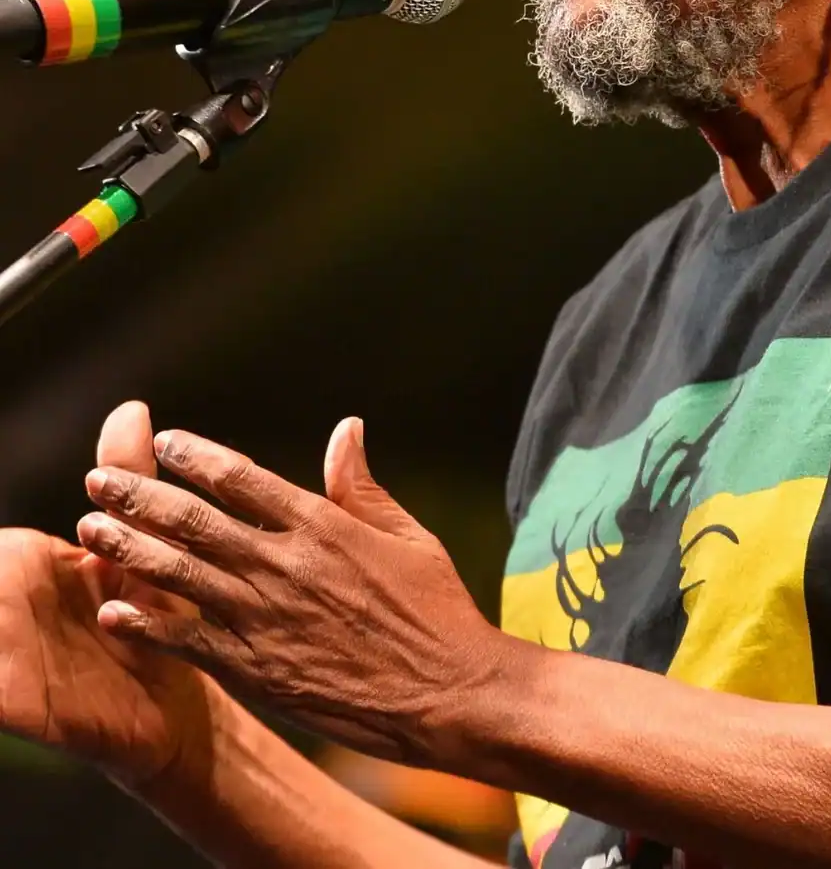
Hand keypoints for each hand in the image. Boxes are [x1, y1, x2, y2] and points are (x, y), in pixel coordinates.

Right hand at [0, 402, 221, 788]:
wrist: (171, 704)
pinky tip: (2, 674)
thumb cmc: (149, 615)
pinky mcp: (17, 703)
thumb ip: (129, 484)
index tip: (32, 554)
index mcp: (21, 561)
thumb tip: (133, 410)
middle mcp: (2, 603)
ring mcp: (4, 653)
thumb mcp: (138, 546)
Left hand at [76, 418, 507, 768]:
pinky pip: (188, 642)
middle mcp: (285, 565)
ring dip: (130, 550)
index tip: (165, 443)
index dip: (197, 456)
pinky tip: (114, 612)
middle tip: (98, 478)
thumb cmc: (435, 611)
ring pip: (181, 573)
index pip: (242, 478)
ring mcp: (266, 619)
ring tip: (91, 530)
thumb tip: (347, 427)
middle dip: (141, 495)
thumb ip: (361, 486)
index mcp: (321, 525)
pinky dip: (148, 625)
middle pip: (195, 520)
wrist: (449, 693)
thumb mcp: (407, 535)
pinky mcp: (258, 671)